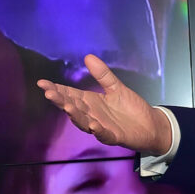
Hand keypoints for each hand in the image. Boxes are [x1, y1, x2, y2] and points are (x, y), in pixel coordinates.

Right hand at [36, 54, 171, 154]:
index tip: (42, 83)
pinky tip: (93, 125)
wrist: (152, 125)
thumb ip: (103, 75)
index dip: (56, 89)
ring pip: (84, 122)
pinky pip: (104, 135)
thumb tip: (88, 57)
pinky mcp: (115, 136)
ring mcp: (102, 127)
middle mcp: (92, 115)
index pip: (70, 94)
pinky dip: (98, 131)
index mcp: (91, 102)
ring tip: (68, 107)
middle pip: (73, 108)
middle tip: (49, 93)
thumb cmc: (131, 108)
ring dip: (76, 115)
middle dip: (61, 101)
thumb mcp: (116, 87)